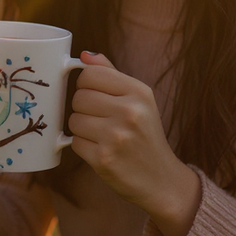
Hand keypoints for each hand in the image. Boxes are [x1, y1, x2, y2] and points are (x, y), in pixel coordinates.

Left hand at [69, 52, 201, 235]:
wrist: (161, 179)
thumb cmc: (145, 136)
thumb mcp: (139, 100)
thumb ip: (112, 75)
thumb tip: (85, 56)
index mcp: (139, 92)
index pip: (91, 74)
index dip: (87, 85)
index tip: (96, 96)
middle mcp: (130, 111)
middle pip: (79, 96)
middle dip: (84, 109)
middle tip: (100, 120)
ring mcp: (116, 136)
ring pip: (74, 119)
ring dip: (81, 129)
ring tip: (100, 136)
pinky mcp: (103, 159)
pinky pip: (74, 142)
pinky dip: (82, 147)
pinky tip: (100, 150)